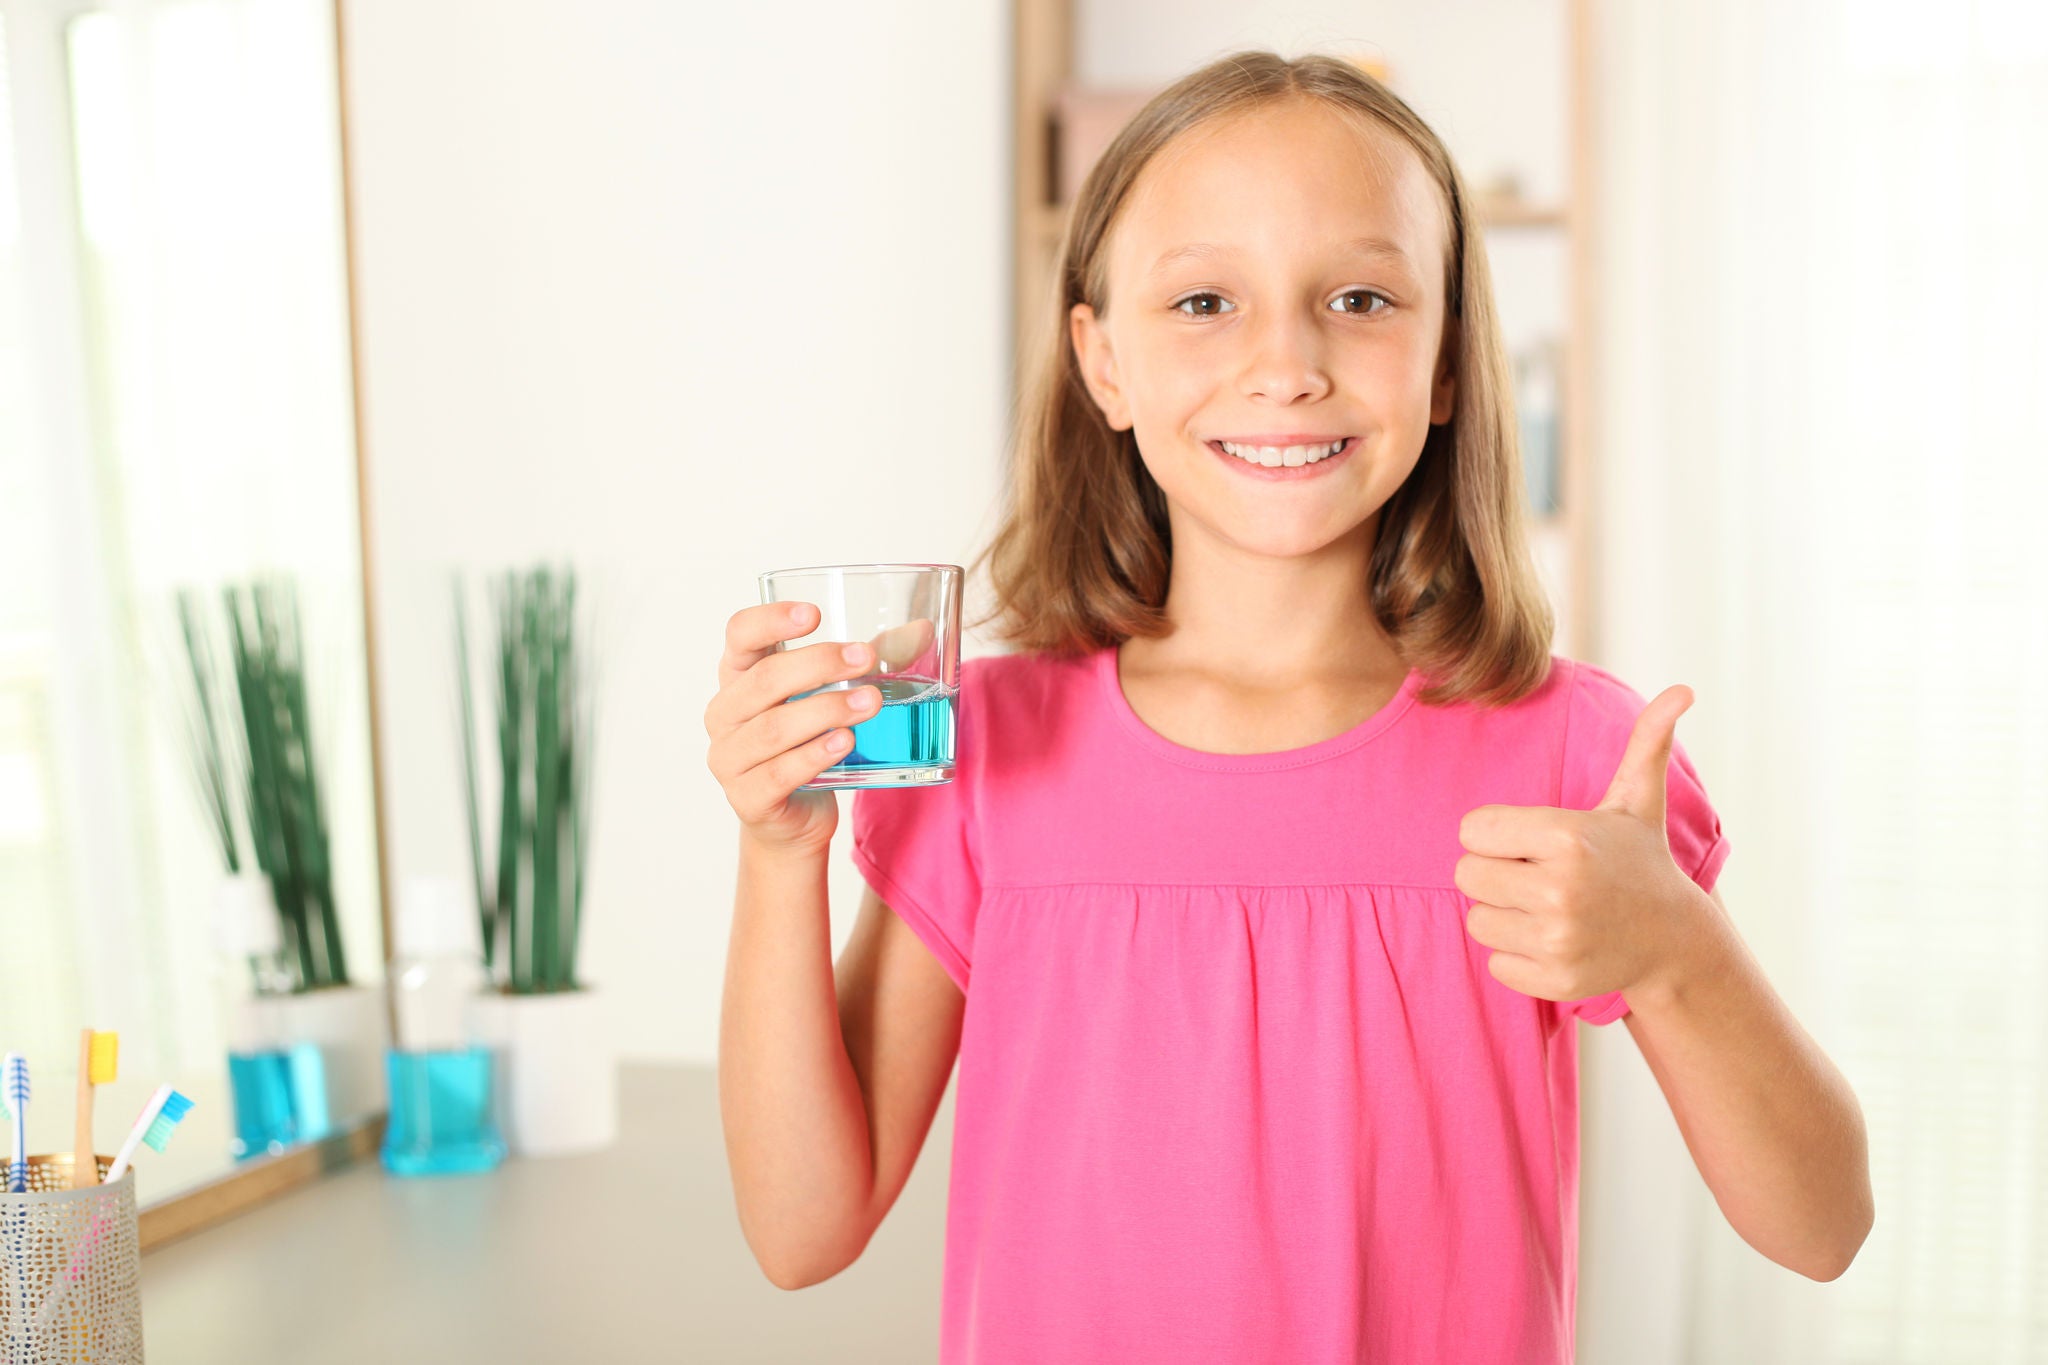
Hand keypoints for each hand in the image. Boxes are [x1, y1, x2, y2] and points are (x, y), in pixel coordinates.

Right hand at [703, 601, 888, 851]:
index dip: (771, 620)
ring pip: (774, 728)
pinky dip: (813, 755)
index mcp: (738, 676)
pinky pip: (779, 773)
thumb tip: (923, 630)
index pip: (739, 634)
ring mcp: (729, 758)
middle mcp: (725, 714)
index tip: (815, 614)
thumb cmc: (807, 745)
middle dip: (819, 664)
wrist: (792, 820)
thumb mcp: (827, 698)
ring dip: (826, 710)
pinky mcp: (747, 798)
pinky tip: (844, 743)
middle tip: (865, 658)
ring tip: (869, 703)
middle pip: (765, 679)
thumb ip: (864, 664)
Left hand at [1454, 684, 1712, 1004]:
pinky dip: (1516, 955)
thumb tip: (1682, 689)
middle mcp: (1562, 889)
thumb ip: (1646, 741)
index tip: (1529, 840)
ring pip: (1477, 920)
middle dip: (1493, 872)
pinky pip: (1495, 962)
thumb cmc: (1638, 860)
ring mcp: (1559, 939)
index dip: (1494, 833)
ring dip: (1502, 914)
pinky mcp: (1555, 980)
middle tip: (1533, 874)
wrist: (1674, 940)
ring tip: (1545, 907)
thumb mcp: (1636, 800)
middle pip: (1465, 875)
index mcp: (1567, 836)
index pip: (1471, 830)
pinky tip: (1553, 940)